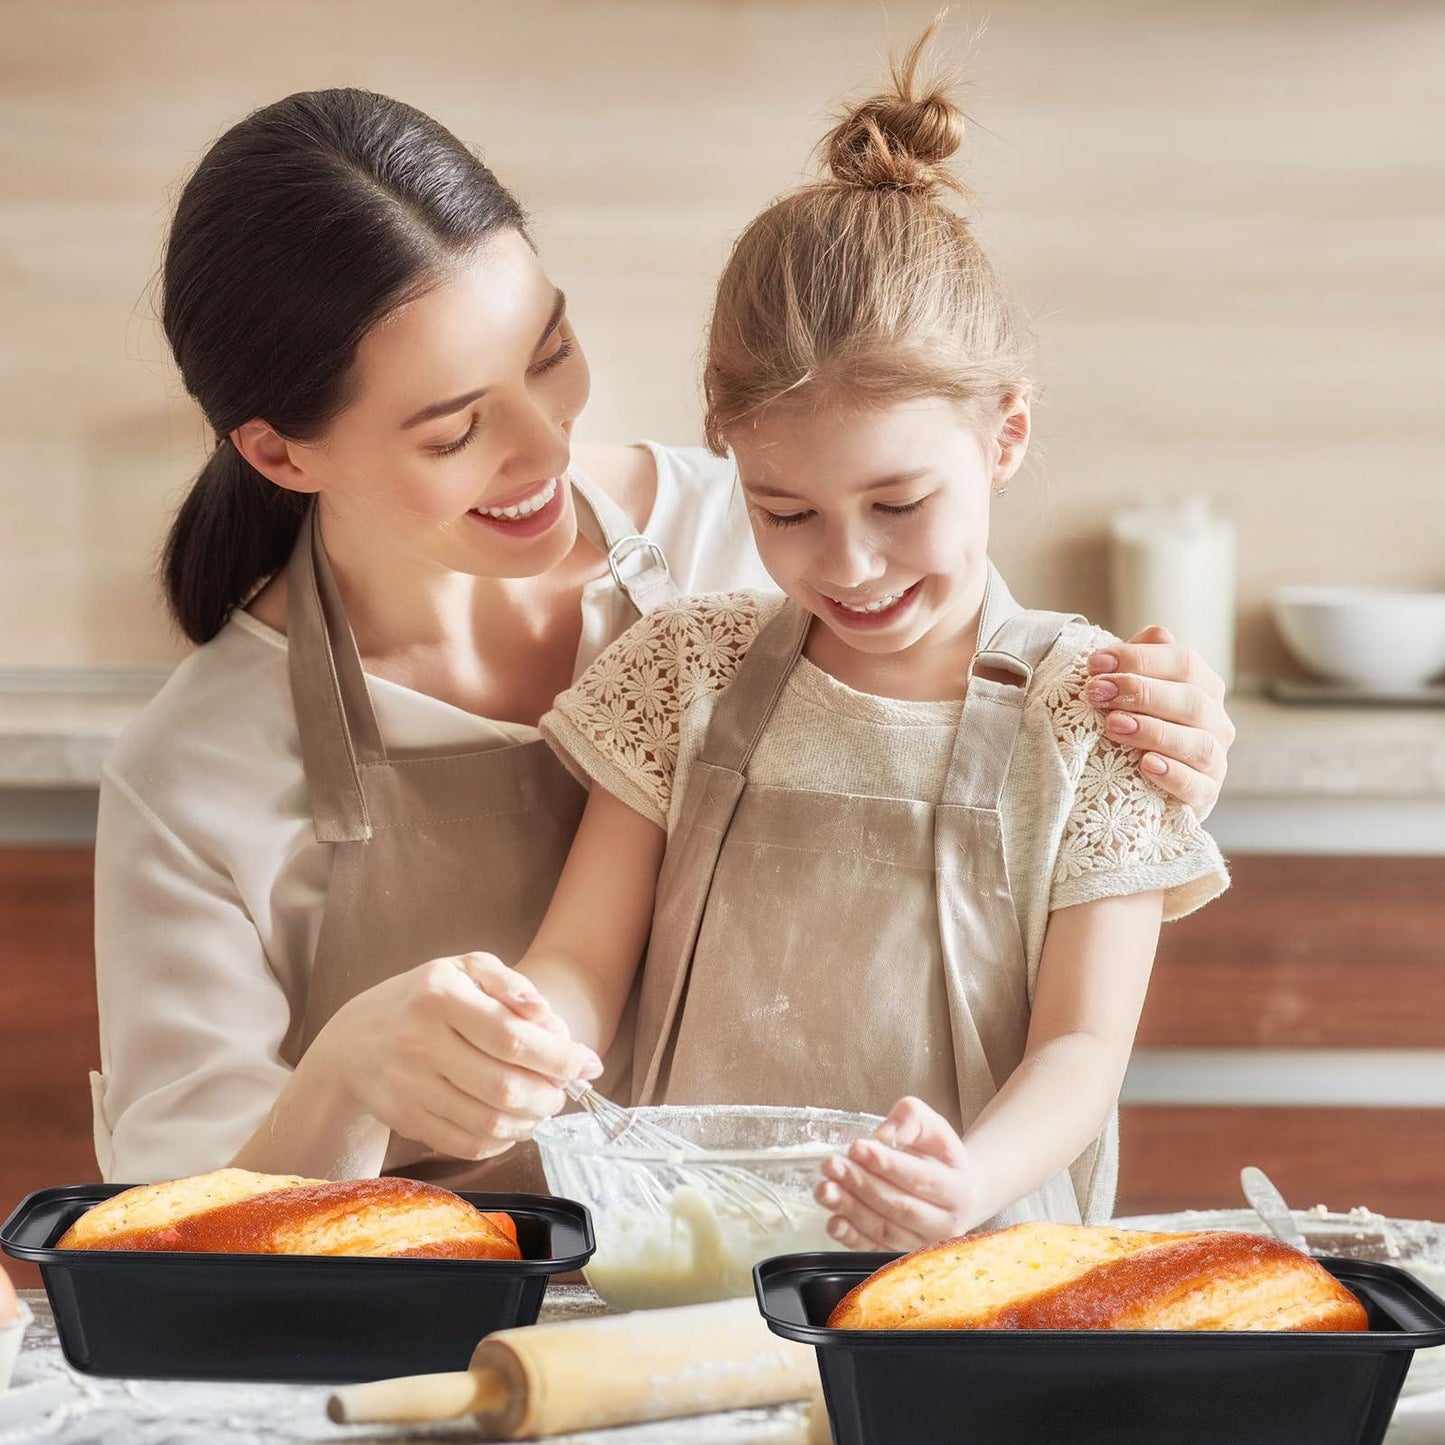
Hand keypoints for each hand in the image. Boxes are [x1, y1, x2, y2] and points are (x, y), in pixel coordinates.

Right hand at [313, 952, 601, 1163]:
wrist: (355, 1039)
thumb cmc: (426, 998)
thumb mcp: (464, 968)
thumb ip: (510, 983)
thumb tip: (545, 1015)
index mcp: (440, 995)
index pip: (512, 1037)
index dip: (560, 1057)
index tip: (589, 1063)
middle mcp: (419, 1041)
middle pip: (504, 1086)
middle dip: (550, 1095)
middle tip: (563, 1091)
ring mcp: (408, 1084)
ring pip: (487, 1121)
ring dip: (530, 1121)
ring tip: (542, 1107)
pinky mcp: (404, 1117)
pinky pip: (465, 1143)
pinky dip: (501, 1141)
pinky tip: (513, 1124)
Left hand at [814, 1097, 984, 1251]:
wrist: (954, 1192)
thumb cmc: (938, 1156)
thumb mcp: (933, 1127)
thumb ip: (911, 1119)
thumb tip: (882, 1134)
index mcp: (958, 1190)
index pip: (919, 1179)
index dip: (886, 1164)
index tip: (857, 1148)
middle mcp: (946, 1224)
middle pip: (899, 1207)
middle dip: (861, 1184)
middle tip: (832, 1165)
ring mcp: (924, 1245)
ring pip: (884, 1230)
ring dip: (850, 1209)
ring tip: (824, 1188)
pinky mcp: (903, 1257)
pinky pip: (875, 1251)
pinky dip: (852, 1238)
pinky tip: (833, 1221)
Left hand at [1086, 625, 1234, 817]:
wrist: (1137, 785)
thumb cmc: (1133, 724)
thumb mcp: (1133, 689)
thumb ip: (1143, 661)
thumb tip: (1154, 633)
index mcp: (1203, 686)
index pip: (1184, 662)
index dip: (1140, 659)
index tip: (1095, 663)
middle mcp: (1216, 722)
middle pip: (1191, 700)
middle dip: (1141, 692)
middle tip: (1097, 692)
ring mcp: (1214, 761)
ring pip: (1198, 743)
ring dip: (1154, 731)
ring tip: (1113, 725)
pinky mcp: (1205, 796)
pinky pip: (1198, 786)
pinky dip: (1174, 775)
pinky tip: (1146, 765)